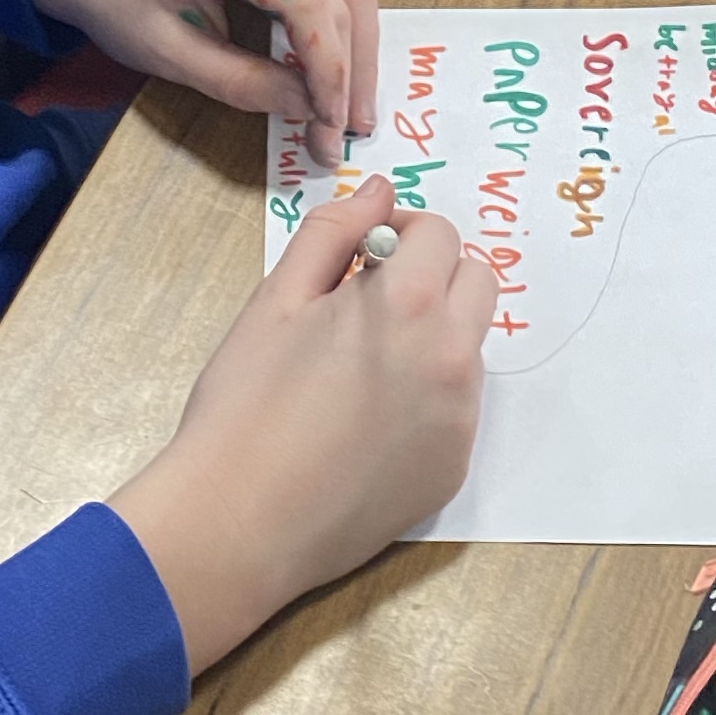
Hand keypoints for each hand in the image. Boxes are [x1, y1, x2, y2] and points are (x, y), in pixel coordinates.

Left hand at [31, 0, 376, 162]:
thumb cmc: (122, 1)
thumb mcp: (170, 55)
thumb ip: (242, 83)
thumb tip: (308, 108)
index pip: (309, 3)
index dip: (331, 69)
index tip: (330, 125)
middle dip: (354, 65)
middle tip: (349, 127)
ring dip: (362, 41)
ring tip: (353, 101)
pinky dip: (351, 13)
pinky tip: (343, 57)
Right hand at [109, 179, 492, 669]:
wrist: (238, 521)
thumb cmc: (244, 405)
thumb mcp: (276, 299)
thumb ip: (333, 232)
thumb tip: (380, 193)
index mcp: (409, 305)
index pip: (440, 234)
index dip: (399, 232)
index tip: (363, 255)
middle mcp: (452, 358)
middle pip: (477, 282)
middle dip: (433, 275)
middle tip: (369, 301)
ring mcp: (460, 419)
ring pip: (467, 346)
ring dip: (431, 335)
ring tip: (359, 367)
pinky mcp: (453, 468)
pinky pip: (456, 408)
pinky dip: (425, 398)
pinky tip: (364, 424)